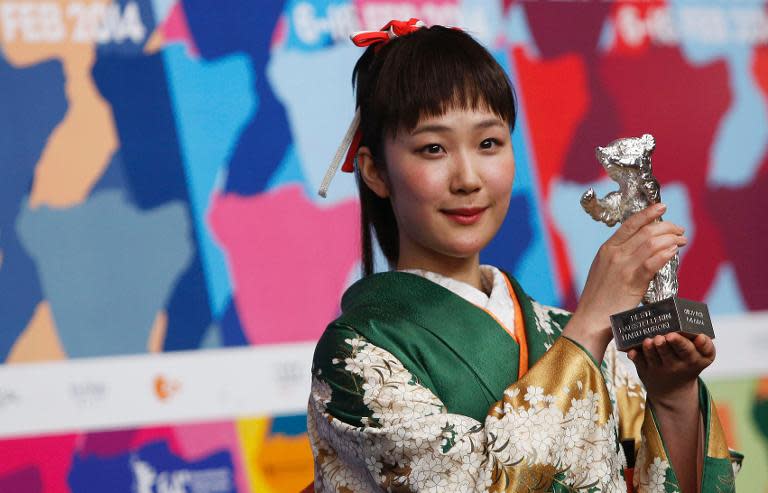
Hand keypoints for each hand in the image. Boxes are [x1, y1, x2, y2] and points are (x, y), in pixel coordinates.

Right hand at [564, 203, 686, 359]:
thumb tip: (641, 251)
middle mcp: (614, 254)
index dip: (647, 213)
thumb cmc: (599, 300)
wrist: (591, 320)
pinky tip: (674, 251)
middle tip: (680, 230)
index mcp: (606, 250)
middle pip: (645, 231)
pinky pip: (653, 261)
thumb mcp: (604, 272)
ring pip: (652, 242)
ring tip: (682, 241)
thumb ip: (620, 259)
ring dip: (671, 239)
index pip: (629, 224)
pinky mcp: (632, 281)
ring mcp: (622, 266)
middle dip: (667, 227)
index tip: (662, 207)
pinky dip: (666, 253)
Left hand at [628, 333, 714, 408]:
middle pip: (667, 353)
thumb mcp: (704, 358)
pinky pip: (638, 362)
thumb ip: (706, 346)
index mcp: (691, 360)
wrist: (674, 390)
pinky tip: (631, 351)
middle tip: (659, 337)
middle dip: (663, 345)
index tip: (672, 335)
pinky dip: (635, 356)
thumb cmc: (690, 364)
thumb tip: (701, 336)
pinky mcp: (644, 370)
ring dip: (648, 349)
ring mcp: (658, 368)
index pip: (686, 350)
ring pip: (652, 357)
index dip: (679, 342)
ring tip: (648, 341)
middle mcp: (674, 365)